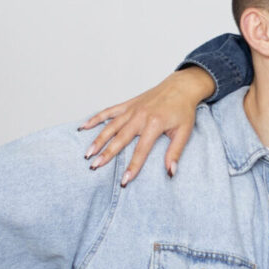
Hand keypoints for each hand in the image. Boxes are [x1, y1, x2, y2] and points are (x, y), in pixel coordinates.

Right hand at [80, 68, 214, 185]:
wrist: (181, 86)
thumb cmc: (183, 110)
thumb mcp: (184, 132)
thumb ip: (175, 152)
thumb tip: (170, 172)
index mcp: (154, 123)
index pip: (141, 150)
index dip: (133, 167)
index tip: (124, 181)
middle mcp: (140, 116)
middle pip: (120, 138)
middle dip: (107, 154)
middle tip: (94, 167)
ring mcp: (132, 109)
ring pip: (110, 126)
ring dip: (98, 140)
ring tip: (87, 153)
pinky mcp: (128, 104)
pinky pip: (108, 111)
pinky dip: (95, 119)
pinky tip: (84, 127)